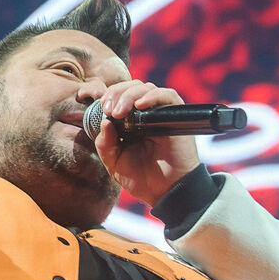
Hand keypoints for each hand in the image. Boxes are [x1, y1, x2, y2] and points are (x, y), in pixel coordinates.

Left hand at [91, 81, 201, 206]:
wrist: (164, 192)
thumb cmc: (141, 178)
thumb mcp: (113, 161)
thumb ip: (104, 143)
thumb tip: (104, 122)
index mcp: (131, 121)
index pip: (120, 95)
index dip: (109, 96)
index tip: (102, 108)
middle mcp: (147, 114)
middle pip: (132, 87)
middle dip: (116, 93)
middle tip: (109, 109)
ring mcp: (161, 114)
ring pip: (146, 88)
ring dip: (129, 95)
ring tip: (119, 112)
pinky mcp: (176, 116)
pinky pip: (167, 95)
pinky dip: (152, 96)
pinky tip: (139, 106)